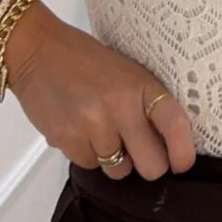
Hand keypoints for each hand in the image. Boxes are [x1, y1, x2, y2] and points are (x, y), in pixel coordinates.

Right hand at [5, 3, 196, 180]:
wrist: (37, 50)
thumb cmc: (84, 60)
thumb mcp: (127, 73)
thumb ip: (145, 105)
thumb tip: (163, 146)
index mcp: (141, 85)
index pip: (175, 125)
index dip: (183, 152)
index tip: (181, 162)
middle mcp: (121, 107)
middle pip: (151, 165)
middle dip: (147, 165)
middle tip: (137, 152)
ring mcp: (93, 125)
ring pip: (118, 170)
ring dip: (113, 159)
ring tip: (100, 130)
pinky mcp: (67, 139)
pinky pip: (88, 164)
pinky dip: (86, 153)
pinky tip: (78, 128)